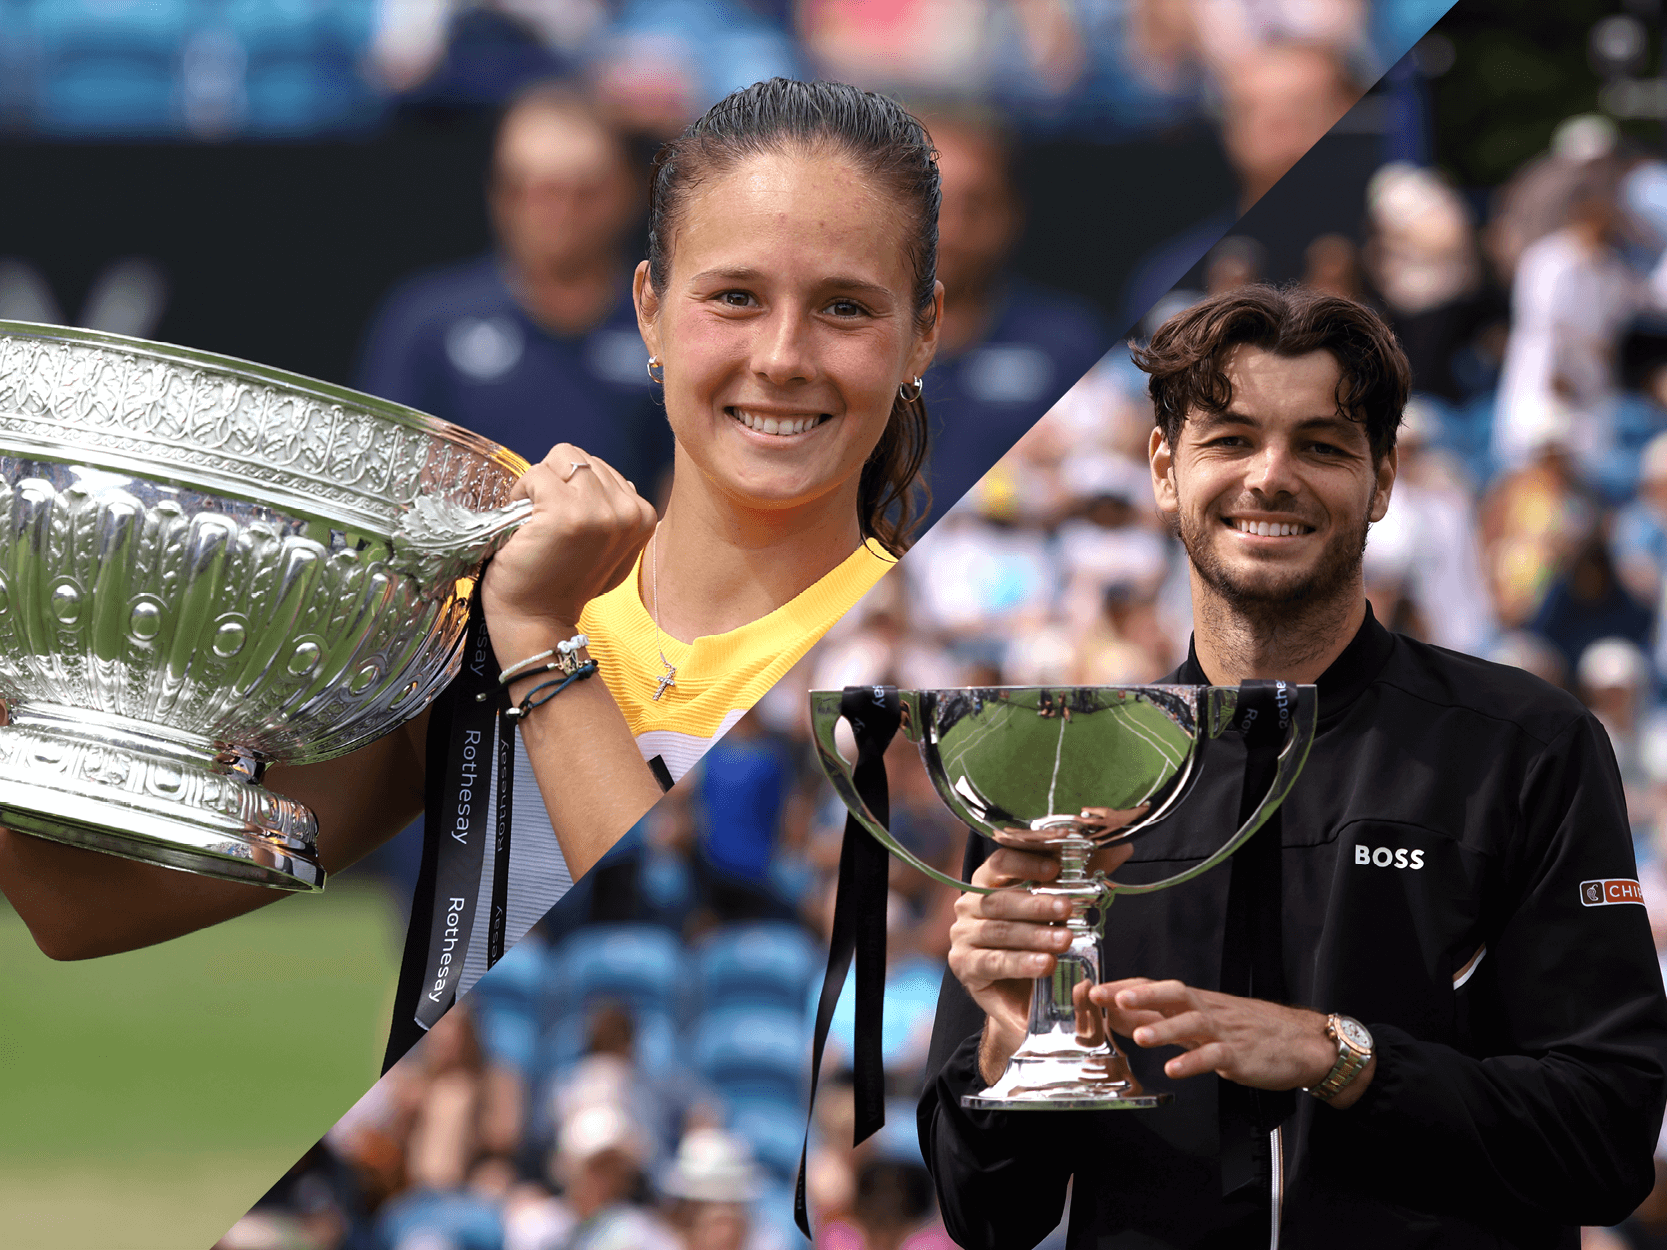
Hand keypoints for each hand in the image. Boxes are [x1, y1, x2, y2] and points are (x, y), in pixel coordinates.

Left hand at [480, 444, 657, 661]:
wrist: (537, 619)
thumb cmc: (564, 582)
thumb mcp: (609, 546)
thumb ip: (613, 511)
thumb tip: (600, 481)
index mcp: (644, 516)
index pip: (600, 466)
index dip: (571, 488)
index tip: (564, 522)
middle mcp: (630, 511)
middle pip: (580, 458)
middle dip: (556, 481)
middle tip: (546, 521)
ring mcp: (600, 512)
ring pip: (560, 459)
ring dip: (539, 485)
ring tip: (537, 521)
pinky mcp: (567, 513)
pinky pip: (537, 474)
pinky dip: (521, 492)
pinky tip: (525, 524)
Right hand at [948, 840, 1131, 1084]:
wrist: (1023, 996)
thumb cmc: (1038, 942)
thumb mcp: (1061, 908)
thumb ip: (1084, 878)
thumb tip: (1122, 849)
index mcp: (988, 883)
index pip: (1000, 862)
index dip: (1025, 862)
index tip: (1055, 867)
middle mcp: (969, 906)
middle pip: (1001, 900)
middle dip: (1037, 904)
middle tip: (1068, 910)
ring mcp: (963, 937)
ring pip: (999, 931)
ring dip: (1034, 935)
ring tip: (1064, 941)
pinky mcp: (966, 966)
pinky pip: (993, 962)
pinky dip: (1021, 963)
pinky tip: (1045, 965)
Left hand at [1093, 979, 1372, 1106]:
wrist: (1302, 1041)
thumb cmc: (1252, 1030)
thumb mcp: (1208, 1019)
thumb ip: (1171, 1020)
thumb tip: (1130, 1019)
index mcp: (1198, 1001)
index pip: (1157, 987)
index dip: (1126, 986)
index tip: (1095, 988)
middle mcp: (1208, 1011)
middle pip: (1171, 994)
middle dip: (1138, 994)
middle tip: (1108, 997)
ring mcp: (1224, 1032)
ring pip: (1190, 1023)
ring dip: (1163, 1029)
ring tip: (1139, 1036)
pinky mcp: (1239, 1055)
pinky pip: (1214, 1056)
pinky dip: (1193, 1062)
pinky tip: (1174, 1070)